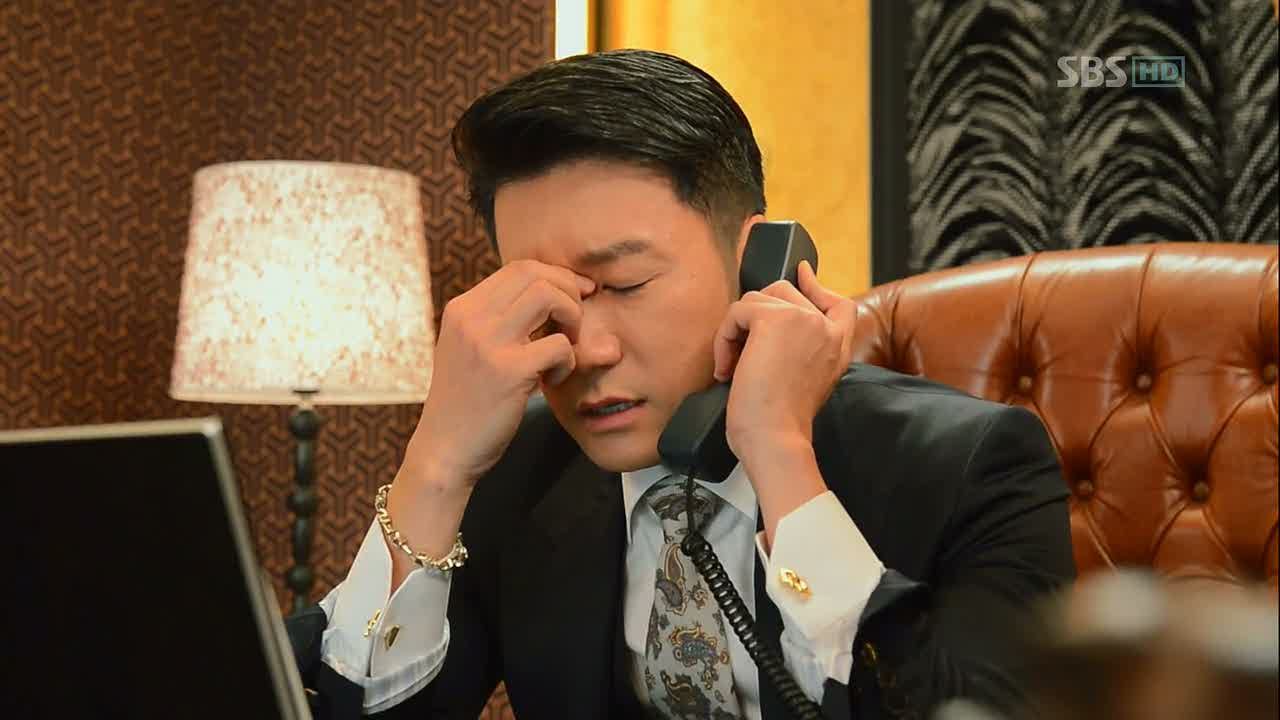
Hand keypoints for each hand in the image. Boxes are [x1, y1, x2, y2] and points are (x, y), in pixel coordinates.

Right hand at [403, 260, 594, 494]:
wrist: (444, 451)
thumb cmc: (467, 402)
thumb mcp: (471, 350)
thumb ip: (499, 321)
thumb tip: (549, 295)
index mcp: (462, 309)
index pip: (519, 268)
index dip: (556, 276)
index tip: (578, 294)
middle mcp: (471, 318)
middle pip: (536, 274)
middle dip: (569, 293)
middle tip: (576, 325)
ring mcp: (488, 342)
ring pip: (549, 297)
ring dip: (571, 319)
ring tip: (565, 348)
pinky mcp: (508, 371)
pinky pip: (559, 345)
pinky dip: (568, 360)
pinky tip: (554, 379)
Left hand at [712, 261, 856, 465]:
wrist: (776, 438)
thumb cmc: (780, 422)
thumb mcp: (804, 382)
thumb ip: (802, 350)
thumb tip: (773, 320)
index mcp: (838, 347)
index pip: (839, 303)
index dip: (817, 286)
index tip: (802, 274)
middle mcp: (826, 328)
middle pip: (787, 292)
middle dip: (757, 315)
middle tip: (742, 352)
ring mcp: (803, 319)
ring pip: (758, 298)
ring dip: (736, 330)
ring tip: (733, 366)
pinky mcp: (775, 318)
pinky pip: (738, 311)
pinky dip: (724, 339)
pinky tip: (727, 368)